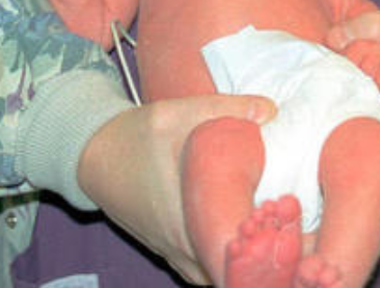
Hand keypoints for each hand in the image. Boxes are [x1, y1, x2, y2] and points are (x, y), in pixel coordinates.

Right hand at [77, 94, 275, 284]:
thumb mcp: (179, 112)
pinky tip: (244, 244)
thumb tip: (270, 109)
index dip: (259, 251)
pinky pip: (201, 270)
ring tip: (272, 240)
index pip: (229, 256)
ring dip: (241, 264)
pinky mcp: (168, 250)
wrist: (92, 153)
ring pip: (214, 275)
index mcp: (185, 218)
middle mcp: (179, 244)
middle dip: (258, 261)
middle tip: (287, 237)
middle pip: (227, 273)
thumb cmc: (135, 135)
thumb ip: (227, 108)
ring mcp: (172, 252)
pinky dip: (222, 264)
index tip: (284, 232)